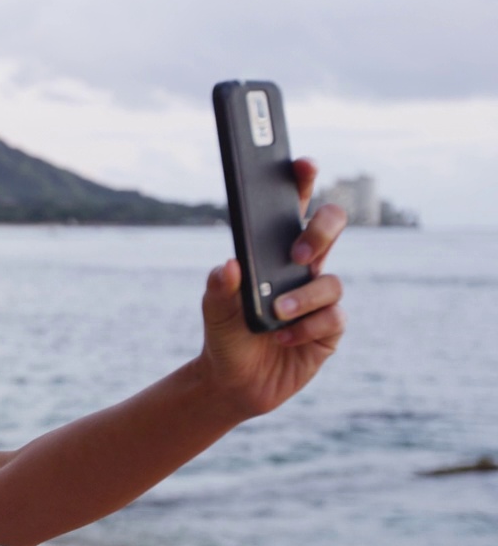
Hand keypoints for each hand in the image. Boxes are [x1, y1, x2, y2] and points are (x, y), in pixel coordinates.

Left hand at [199, 158, 347, 418]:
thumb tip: (229, 265)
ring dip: (302, 297)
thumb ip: (219, 287)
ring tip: (276, 313)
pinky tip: (281, 337)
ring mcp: (320, 299)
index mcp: (275, 254)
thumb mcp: (213, 308)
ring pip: (331, 283)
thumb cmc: (225, 333)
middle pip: (330, 230)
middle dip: (323, 230)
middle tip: (299, 252)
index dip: (302, 183)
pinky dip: (305, 328)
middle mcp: (304, 270)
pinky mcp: (328, 330)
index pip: (294, 210)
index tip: (303, 164)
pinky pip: (331, 319)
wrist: (234, 381)